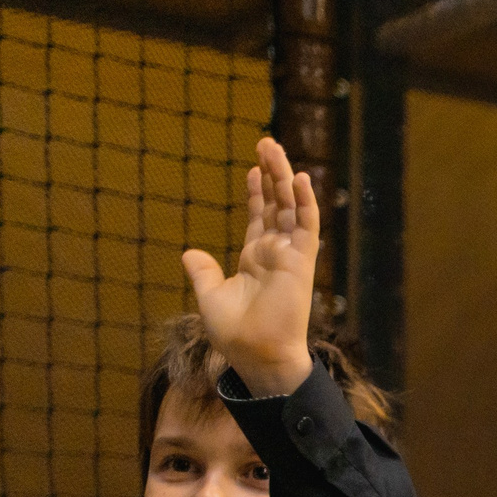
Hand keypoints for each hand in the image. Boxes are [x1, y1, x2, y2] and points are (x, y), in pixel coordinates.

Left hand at [179, 137, 316, 397]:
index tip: (251, 168)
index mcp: (255, 259)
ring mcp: (290, 255)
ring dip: (284, 177)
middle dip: (271, 173)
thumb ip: (203, 273)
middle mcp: (276, 252)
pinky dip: (304, 201)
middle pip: (277, 204)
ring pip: (290, 206)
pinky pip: (306, 225)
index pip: (260, 217)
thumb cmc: (236, 334)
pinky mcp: (301, 261)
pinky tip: (299, 178)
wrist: (256, 354)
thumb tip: (189, 253)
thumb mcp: (210, 297)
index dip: (257, 193)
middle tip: (266, 142)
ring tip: (273, 147)